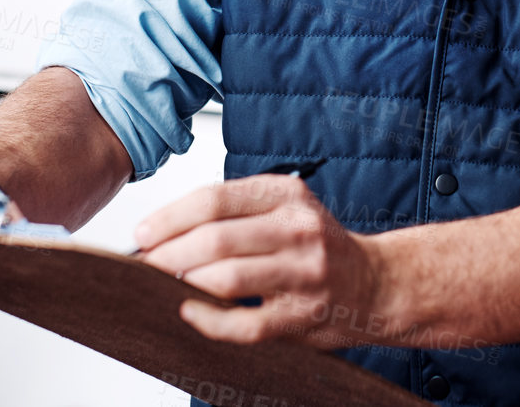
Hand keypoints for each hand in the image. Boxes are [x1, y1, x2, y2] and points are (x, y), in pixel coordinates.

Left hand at [134, 173, 394, 348]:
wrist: (376, 283)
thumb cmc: (317, 246)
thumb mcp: (287, 209)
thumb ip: (236, 213)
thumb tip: (166, 232)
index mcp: (288, 195)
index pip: (215, 199)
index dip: (170, 218)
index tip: (143, 233)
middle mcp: (298, 230)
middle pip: (216, 239)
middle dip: (168, 254)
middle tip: (144, 264)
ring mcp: (303, 274)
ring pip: (228, 278)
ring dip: (185, 282)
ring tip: (164, 284)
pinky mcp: (303, 316)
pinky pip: (245, 324)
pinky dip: (210, 321)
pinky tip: (191, 312)